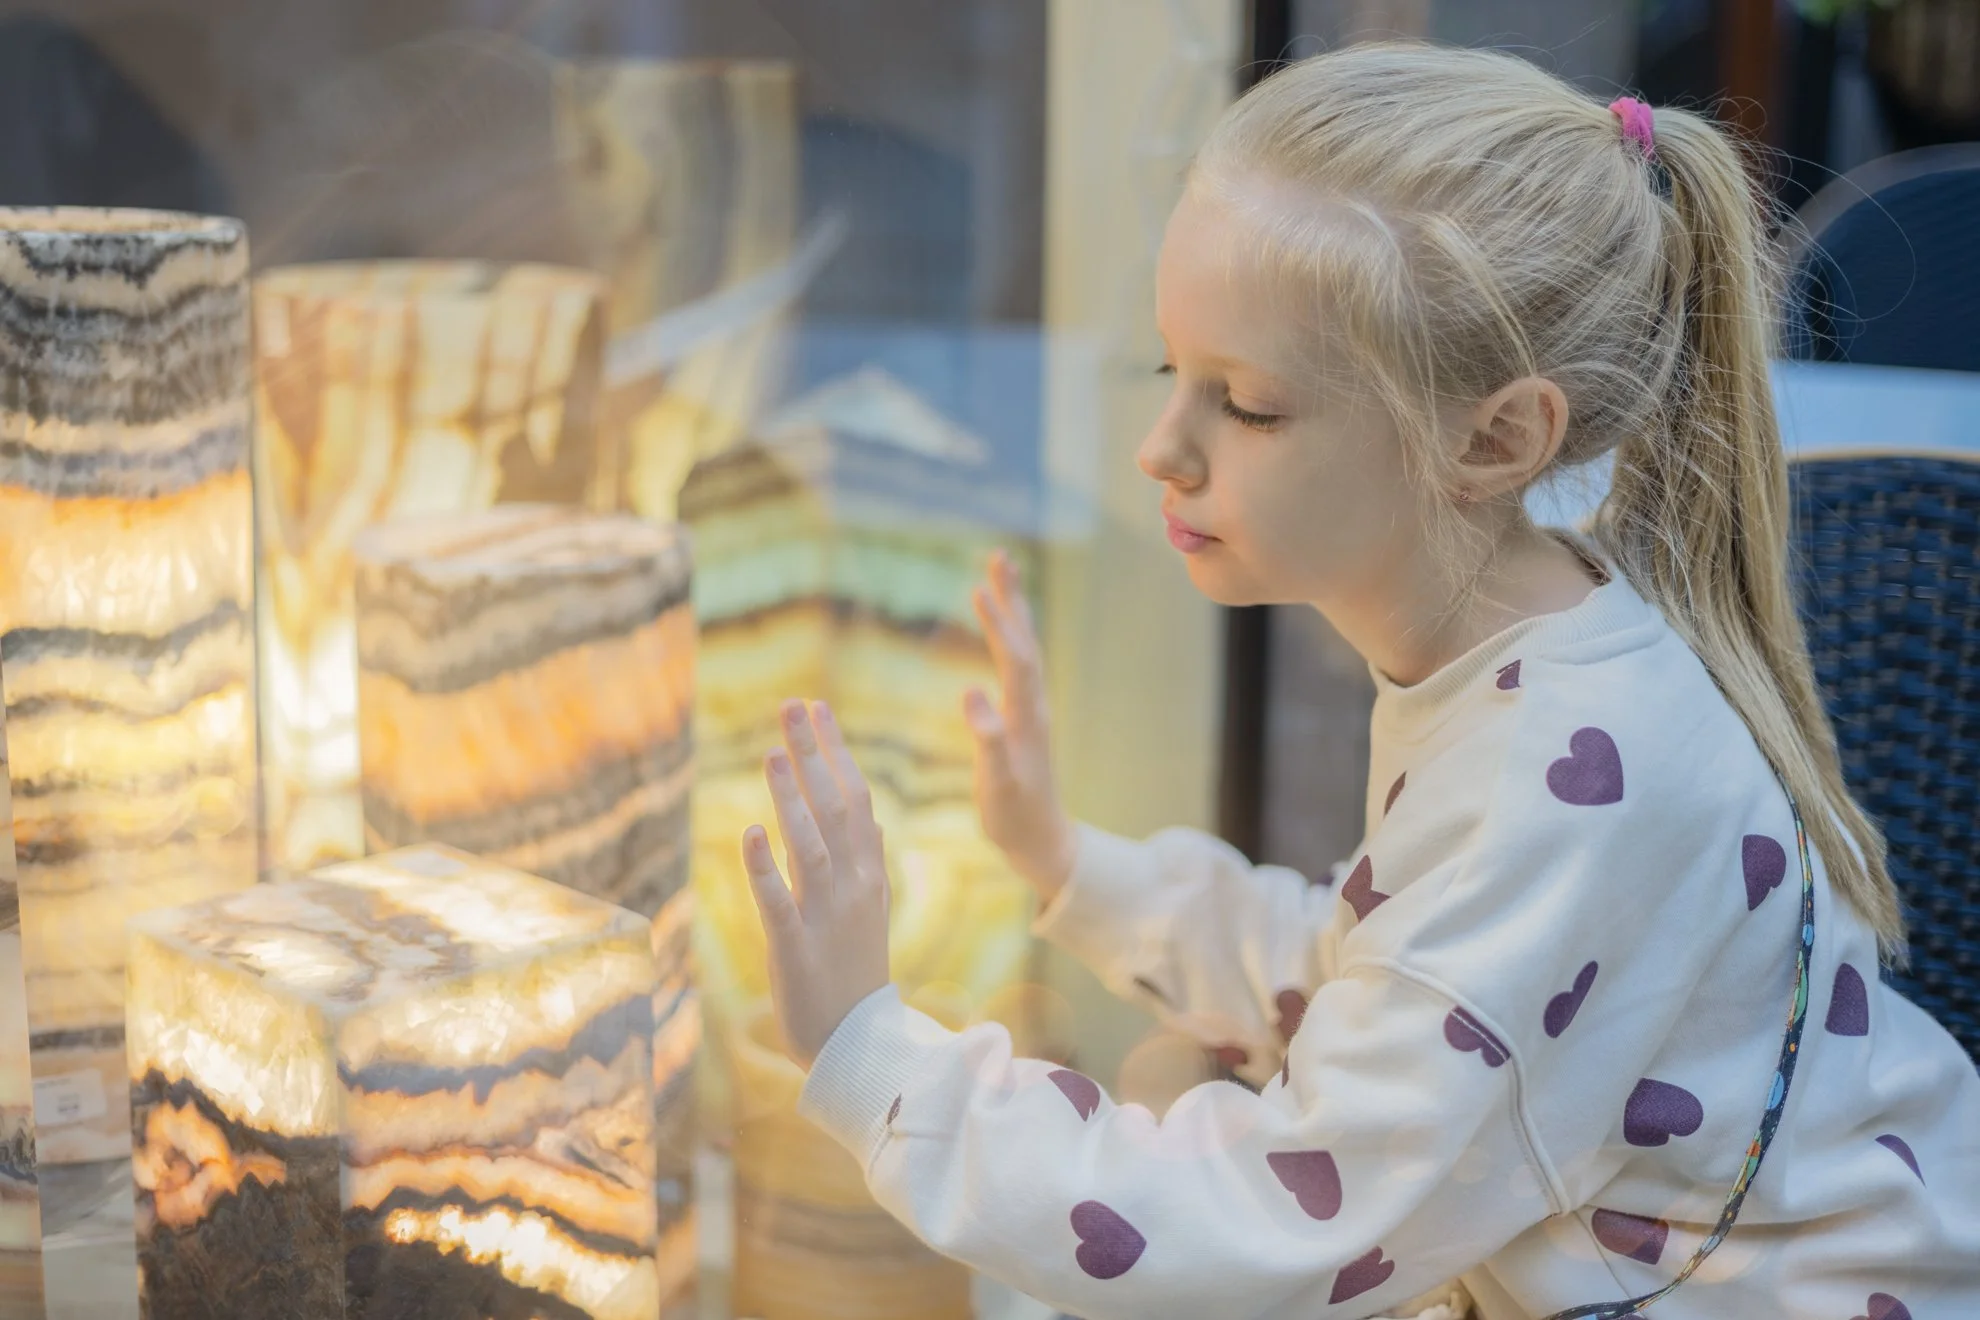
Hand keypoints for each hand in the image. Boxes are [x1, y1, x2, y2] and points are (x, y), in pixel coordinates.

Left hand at [740, 699, 892, 1067]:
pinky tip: (750, 833)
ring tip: (772, 752)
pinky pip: (778, 903)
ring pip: (809, 847)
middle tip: (792, 705)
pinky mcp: (795, 949)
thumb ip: (865, 860)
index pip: (855, 798)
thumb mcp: (869, 909)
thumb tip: (872, 817)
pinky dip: (764, 869)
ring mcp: (826, 917)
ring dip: (791, 798)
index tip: (817, 707)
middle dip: (813, 756)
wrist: (855, 1045)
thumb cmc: (854, 972)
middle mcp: (852, 887)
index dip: (836, 752)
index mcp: (868, 874)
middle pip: (834, 809)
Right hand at [966, 549, 1077, 901]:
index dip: (999, 625)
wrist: (1042, 838)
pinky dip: (1008, 634)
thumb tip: (972, 693)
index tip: (980, 588)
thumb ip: (989, 741)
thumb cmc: (1014, 817)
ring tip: (999, 574)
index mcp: (1026, 718)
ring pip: (1024, 647)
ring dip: (1013, 609)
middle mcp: (1033, 705)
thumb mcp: (997, 785)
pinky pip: (1017, 662)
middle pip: (1025, 640)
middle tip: (999, 556)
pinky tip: (1001, 625)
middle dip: (1011, 598)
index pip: (1015, 660)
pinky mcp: (1023, 715)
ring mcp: (1030, 708)